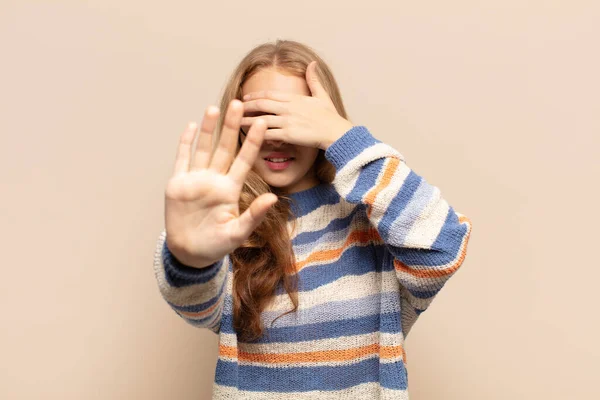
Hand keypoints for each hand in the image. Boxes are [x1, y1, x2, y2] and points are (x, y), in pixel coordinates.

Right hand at [164, 100, 277, 267]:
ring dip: (208, 129)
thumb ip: (254, 215)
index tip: (263, 123)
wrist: (190, 253)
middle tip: (240, 103)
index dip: (252, 142)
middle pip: (224, 147)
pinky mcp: (178, 184)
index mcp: (230, 189)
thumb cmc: (217, 244)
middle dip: (231, 126)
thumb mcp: (238, 232)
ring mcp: (196, 180)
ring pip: (204, 149)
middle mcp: (215, 179)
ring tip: (214, 108)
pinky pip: (182, 159)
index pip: (244, 160)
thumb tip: (273, 198)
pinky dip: (186, 143)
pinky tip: (191, 126)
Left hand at [241, 61, 353, 150]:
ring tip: (236, 122)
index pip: (270, 94)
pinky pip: (268, 134)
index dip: (255, 95)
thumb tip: (312, 63)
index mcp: (294, 99)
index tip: (245, 97)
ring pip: (261, 120)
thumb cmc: (331, 117)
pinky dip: (258, 135)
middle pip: (262, 104)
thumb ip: (314, 80)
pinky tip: (249, 137)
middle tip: (234, 108)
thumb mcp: (322, 96)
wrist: (337, 133)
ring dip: (247, 121)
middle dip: (247, 106)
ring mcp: (287, 121)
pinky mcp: (288, 135)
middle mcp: (288, 108)